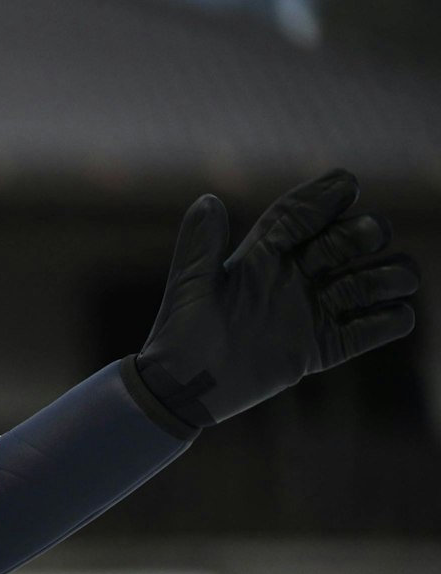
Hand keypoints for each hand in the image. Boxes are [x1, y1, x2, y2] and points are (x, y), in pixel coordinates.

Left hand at [134, 168, 418, 427]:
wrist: (185, 388)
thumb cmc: (180, 333)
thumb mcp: (190, 287)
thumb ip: (201, 245)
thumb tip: (208, 199)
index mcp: (265, 254)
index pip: (304, 213)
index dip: (328, 195)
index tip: (348, 185)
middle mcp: (297, 275)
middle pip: (352, 237)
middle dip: (364, 232)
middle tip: (354, 246)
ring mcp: (315, 310)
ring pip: (376, 278)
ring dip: (389, 275)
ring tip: (380, 286)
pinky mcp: (325, 347)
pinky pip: (376, 328)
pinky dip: (392, 321)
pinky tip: (389, 318)